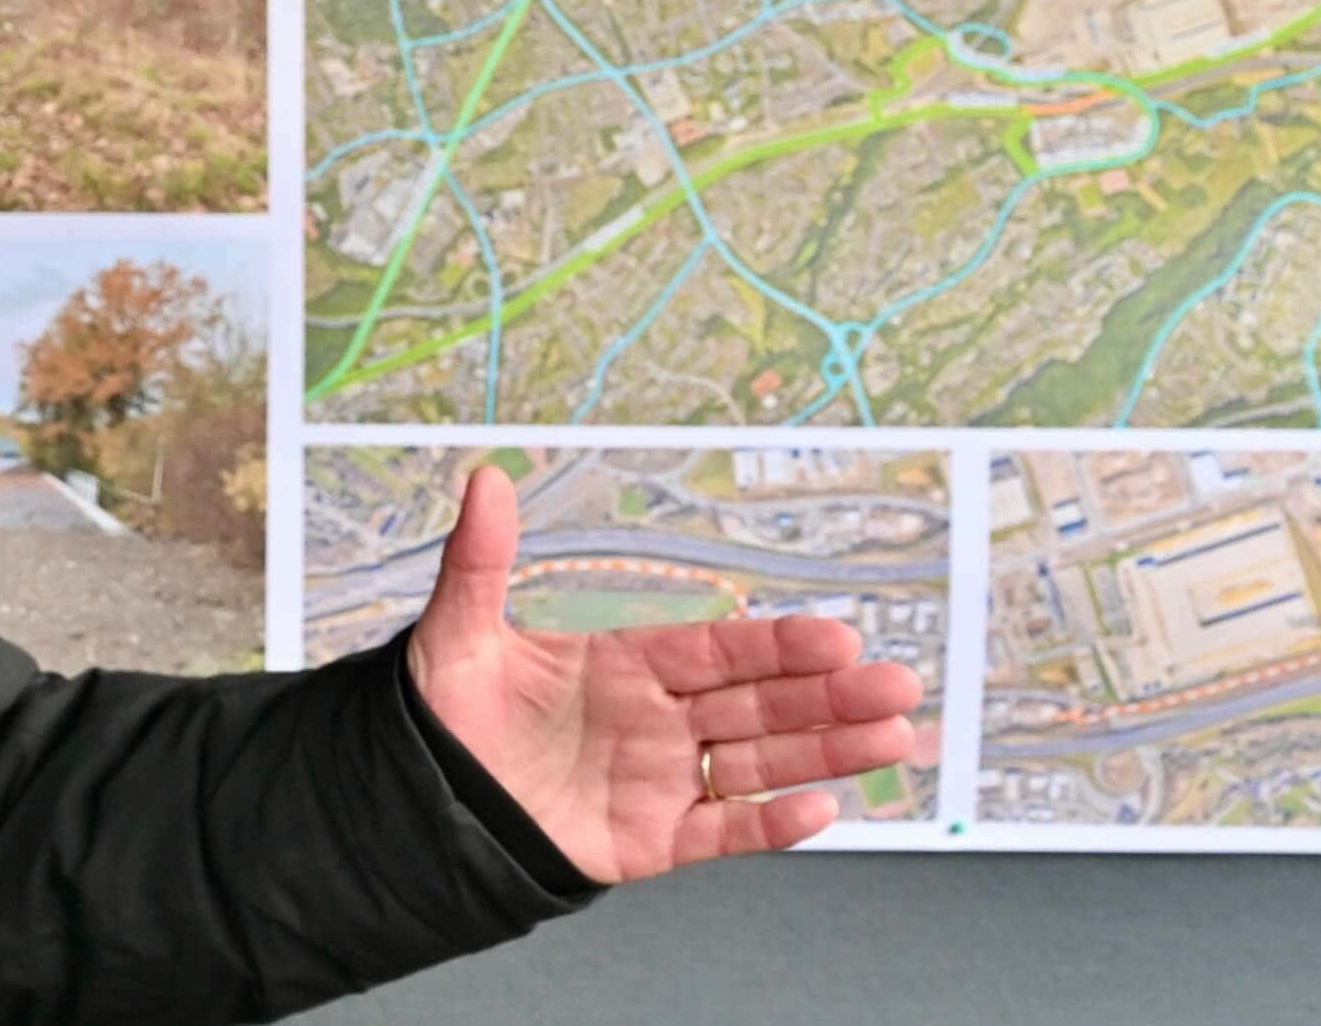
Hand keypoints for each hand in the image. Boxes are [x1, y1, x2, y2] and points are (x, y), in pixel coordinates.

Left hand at [404, 464, 925, 881]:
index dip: (775, 646)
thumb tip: (485, 480)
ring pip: (760, 762)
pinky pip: (721, 830)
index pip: (717, 650)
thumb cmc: (445, 715)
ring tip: (892, 739)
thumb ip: (479, 561)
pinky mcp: (651, 840)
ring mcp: (661, 780)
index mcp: (626, 664)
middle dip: (829, 696)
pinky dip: (769, 824)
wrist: (422, 802)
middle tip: (898, 686)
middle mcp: (657, 719)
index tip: (836, 637)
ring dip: (826, 752)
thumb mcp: (456, 631)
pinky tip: (820, 808)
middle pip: (759, 703)